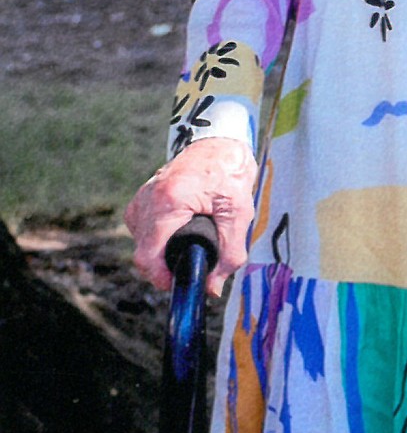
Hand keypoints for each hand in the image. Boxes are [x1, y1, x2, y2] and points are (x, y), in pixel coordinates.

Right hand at [124, 139, 257, 297]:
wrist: (220, 144)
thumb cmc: (229, 174)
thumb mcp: (238, 214)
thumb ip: (228, 254)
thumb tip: (211, 288)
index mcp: (169, 200)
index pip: (148, 254)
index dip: (161, 277)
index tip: (179, 283)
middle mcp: (148, 198)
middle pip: (143, 253)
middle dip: (166, 266)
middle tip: (194, 262)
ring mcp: (141, 197)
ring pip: (141, 243)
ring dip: (162, 252)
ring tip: (190, 243)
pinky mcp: (141, 198)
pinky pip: (141, 231)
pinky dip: (157, 239)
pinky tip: (178, 234)